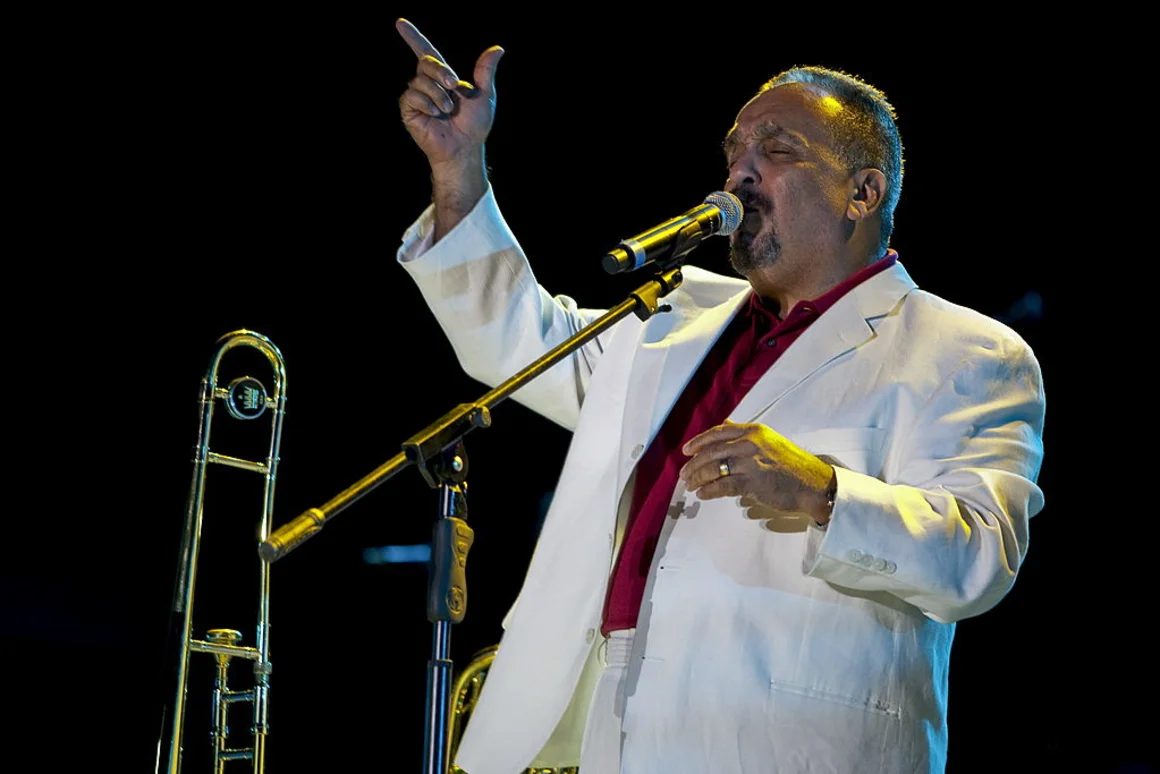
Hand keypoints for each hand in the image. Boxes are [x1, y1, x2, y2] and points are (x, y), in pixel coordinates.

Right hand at [396, 18, 503, 170]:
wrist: (465, 147)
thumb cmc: (475, 125)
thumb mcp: (484, 95)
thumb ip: (485, 71)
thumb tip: (498, 49)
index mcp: (443, 78)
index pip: (426, 52)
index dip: (413, 37)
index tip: (400, 23)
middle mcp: (427, 84)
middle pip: (426, 62)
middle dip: (441, 72)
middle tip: (454, 86)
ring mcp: (417, 97)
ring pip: (420, 80)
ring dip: (439, 95)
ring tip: (447, 110)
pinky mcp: (409, 110)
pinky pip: (412, 96)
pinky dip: (427, 103)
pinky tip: (436, 115)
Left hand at [679, 421, 835, 523]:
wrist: (813, 483)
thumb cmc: (790, 464)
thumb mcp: (768, 440)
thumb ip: (745, 433)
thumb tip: (726, 422)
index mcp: (753, 431)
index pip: (718, 432)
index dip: (699, 441)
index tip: (686, 450)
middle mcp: (750, 443)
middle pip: (711, 452)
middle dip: (693, 464)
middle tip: (684, 474)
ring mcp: (751, 462)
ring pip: (713, 469)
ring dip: (698, 478)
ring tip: (690, 486)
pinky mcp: (753, 482)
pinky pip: (723, 486)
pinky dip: (709, 491)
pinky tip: (702, 495)